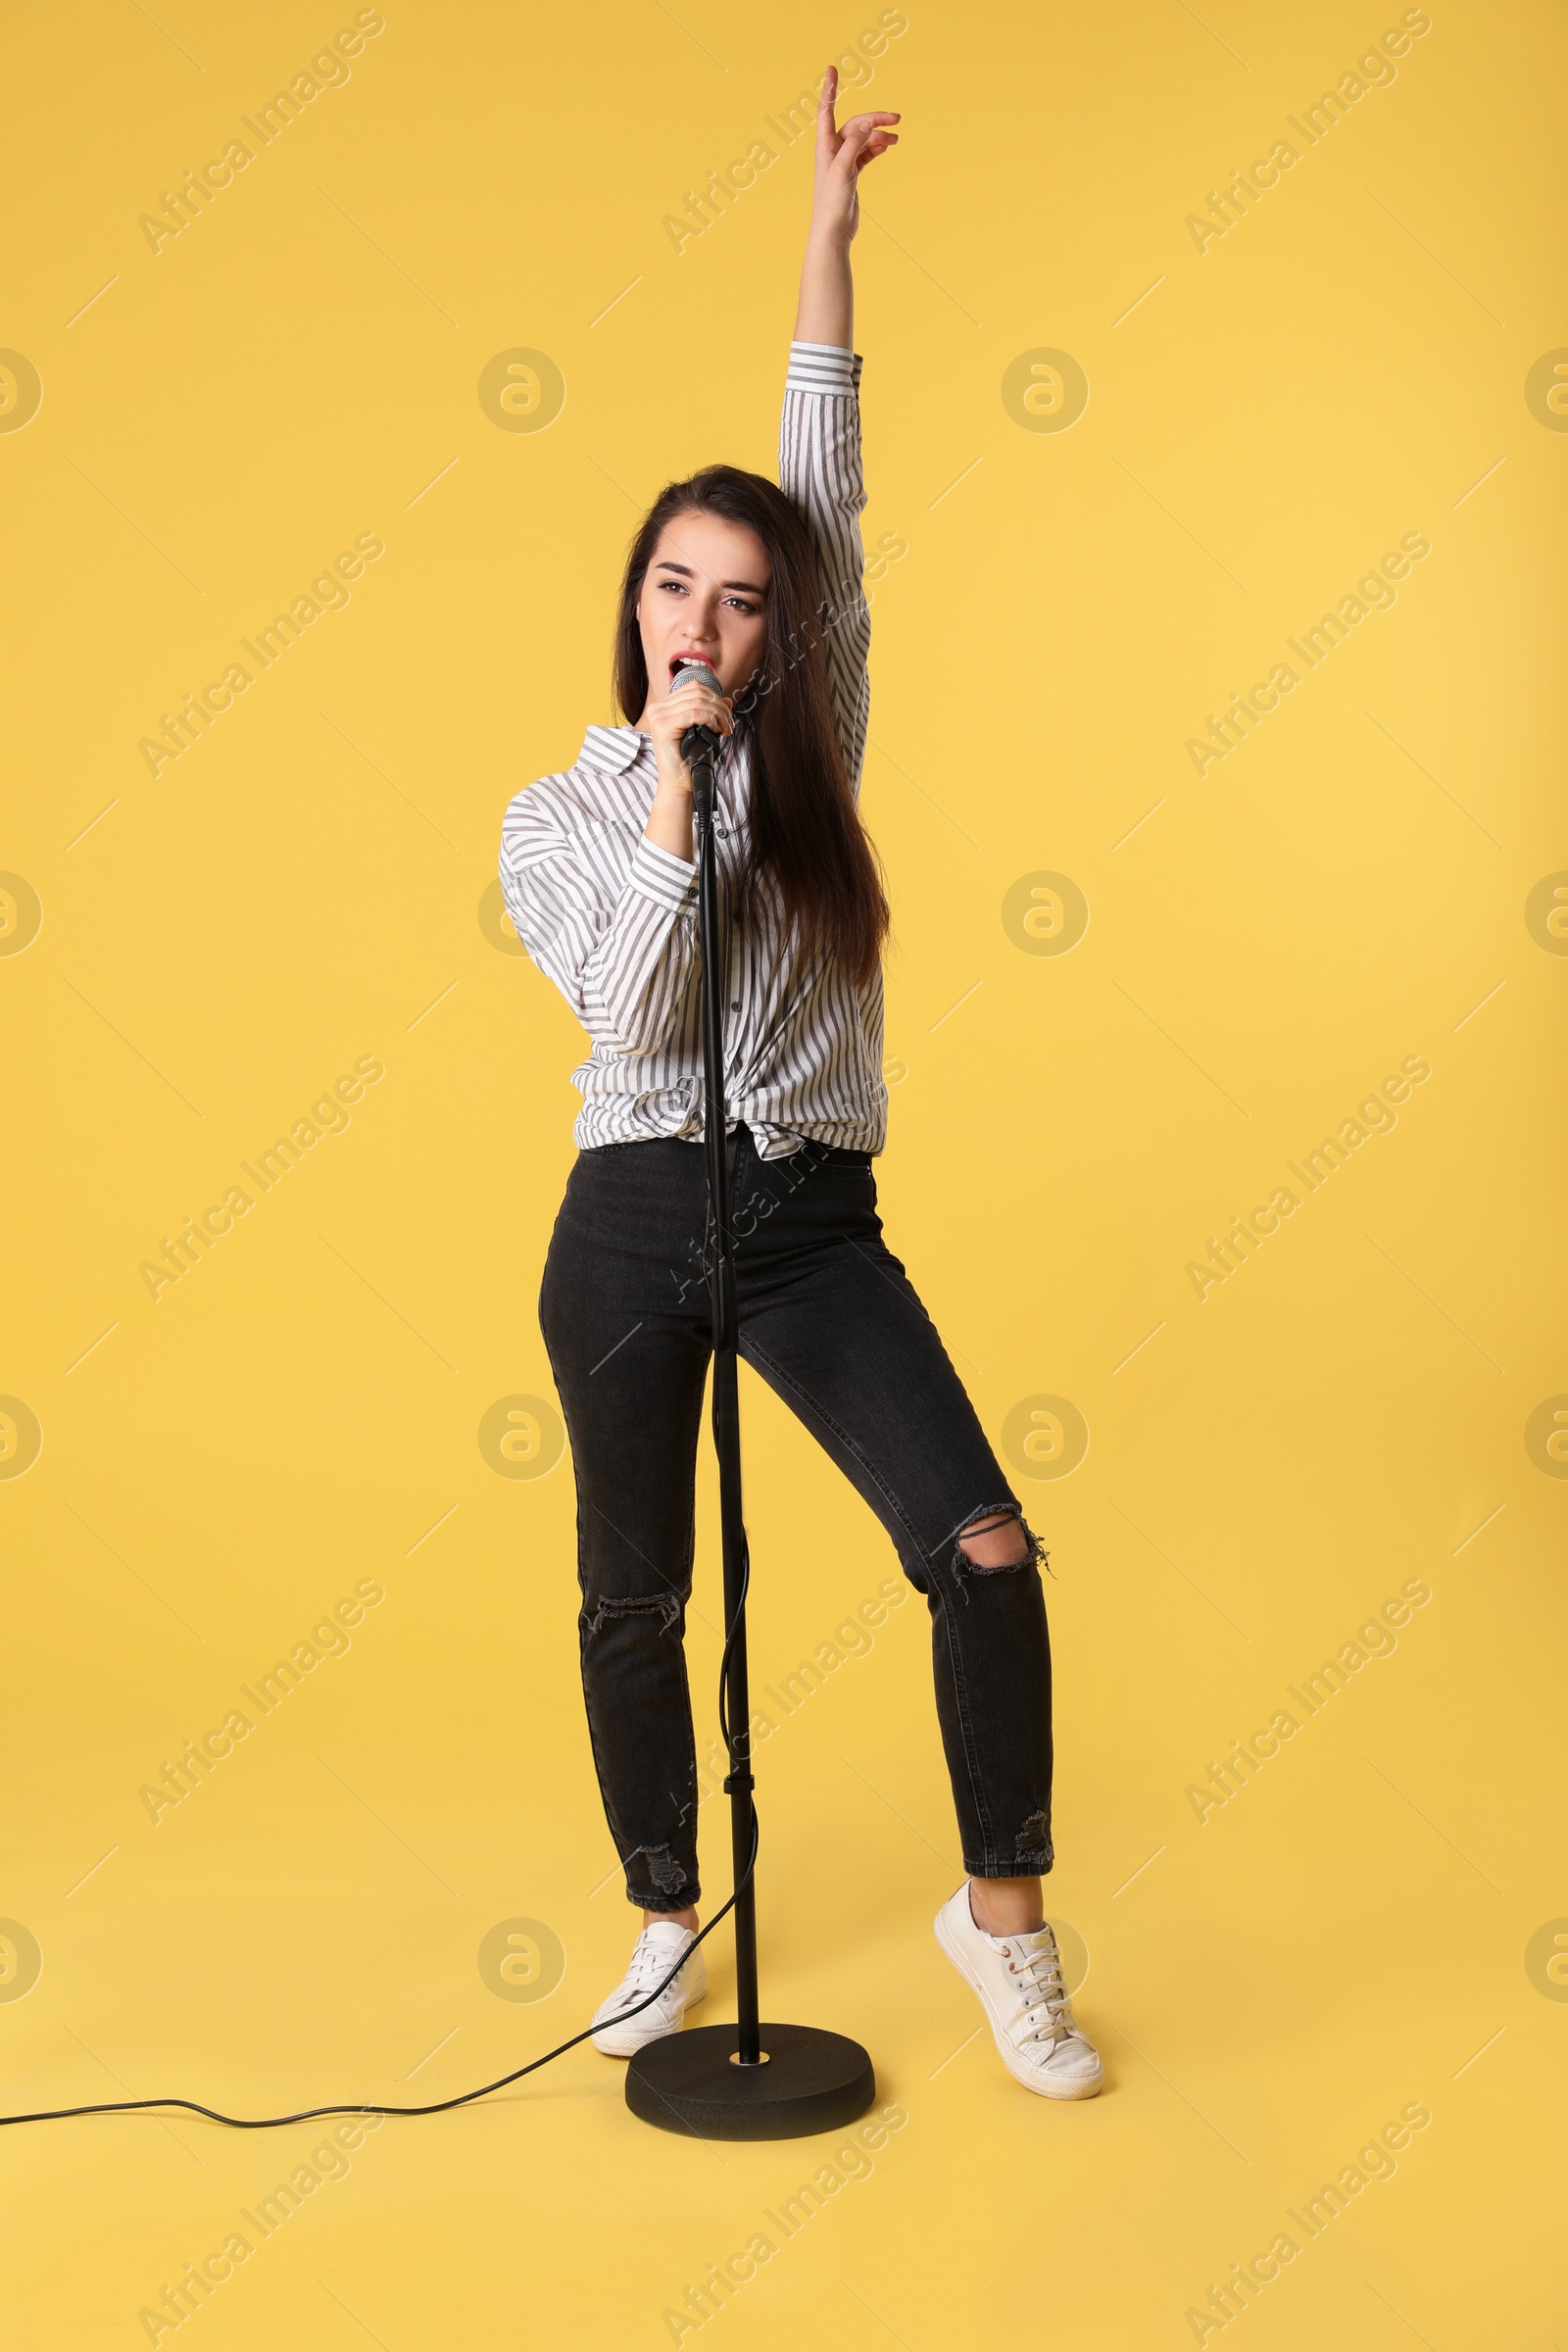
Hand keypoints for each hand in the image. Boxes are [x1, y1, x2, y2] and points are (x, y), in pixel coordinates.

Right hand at [643, 673, 733, 794]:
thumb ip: (712, 712)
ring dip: (719, 714)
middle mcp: (657, 709)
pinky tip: (716, 731)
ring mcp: (658, 717)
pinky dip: (711, 719)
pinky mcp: (663, 727)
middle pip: (697, 692)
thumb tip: (727, 700)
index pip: (693, 687)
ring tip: (725, 730)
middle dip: (720, 706)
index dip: (715, 698)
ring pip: (698, 701)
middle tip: (728, 725)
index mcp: (663, 707)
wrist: (679, 784)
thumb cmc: (689, 760)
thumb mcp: (703, 731)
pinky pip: (694, 713)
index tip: (726, 716)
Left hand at [809, 65, 899, 246]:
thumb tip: (868, 123)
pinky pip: (866, 153)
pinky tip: (889, 146)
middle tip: (897, 118)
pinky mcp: (852, 174)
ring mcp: (843, 161)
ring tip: (897, 138)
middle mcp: (832, 150)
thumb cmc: (832, 203)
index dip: (830, 89)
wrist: (833, 232)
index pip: (827, 109)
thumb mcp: (844, 169)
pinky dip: (877, 147)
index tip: (832, 69)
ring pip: (864, 139)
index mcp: (825, 145)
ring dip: (880, 135)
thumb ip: (855, 144)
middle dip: (876, 119)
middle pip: (856, 124)